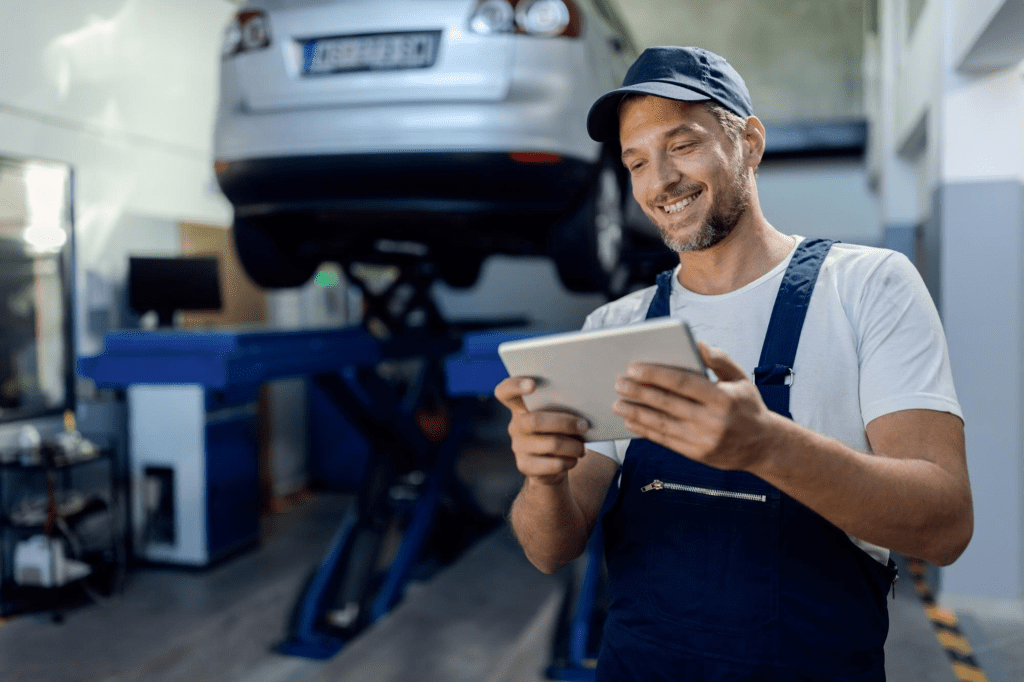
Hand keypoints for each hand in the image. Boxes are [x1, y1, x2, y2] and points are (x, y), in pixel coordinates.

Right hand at [494, 376, 589, 485]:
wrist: (553, 464)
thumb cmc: (561, 431)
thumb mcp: (560, 416)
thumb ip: (563, 407)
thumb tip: (582, 413)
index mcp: (521, 406)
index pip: (505, 391)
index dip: (515, 386)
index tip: (532, 384)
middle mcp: (516, 425)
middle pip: (535, 421)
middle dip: (564, 423)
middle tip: (584, 425)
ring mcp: (518, 446)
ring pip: (550, 444)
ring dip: (573, 446)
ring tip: (583, 448)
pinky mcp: (525, 465)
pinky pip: (553, 464)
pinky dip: (569, 461)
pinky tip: (574, 459)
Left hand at [612, 342, 777, 470]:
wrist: (763, 446)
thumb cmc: (747, 406)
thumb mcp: (740, 379)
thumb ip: (719, 360)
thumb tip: (697, 344)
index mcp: (723, 398)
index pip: (683, 383)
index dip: (656, 375)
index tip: (634, 367)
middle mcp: (712, 421)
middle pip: (667, 404)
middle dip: (639, 392)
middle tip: (619, 382)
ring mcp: (703, 440)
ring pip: (662, 424)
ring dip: (636, 413)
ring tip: (617, 403)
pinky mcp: (696, 454)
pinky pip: (665, 441)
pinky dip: (646, 431)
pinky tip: (631, 421)